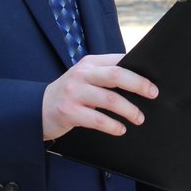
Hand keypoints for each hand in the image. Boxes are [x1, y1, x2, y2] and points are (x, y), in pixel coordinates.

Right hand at [41, 54, 157, 140]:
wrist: (36, 109)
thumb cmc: (70, 94)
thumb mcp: (85, 78)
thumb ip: (105, 76)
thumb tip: (140, 80)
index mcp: (89, 63)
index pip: (118, 61)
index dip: (138, 69)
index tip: (154, 79)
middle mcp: (81, 75)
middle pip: (116, 75)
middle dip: (139, 84)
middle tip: (153, 94)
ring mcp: (74, 93)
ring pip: (110, 99)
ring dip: (129, 110)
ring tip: (139, 118)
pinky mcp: (69, 112)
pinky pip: (97, 120)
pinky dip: (113, 125)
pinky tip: (121, 129)